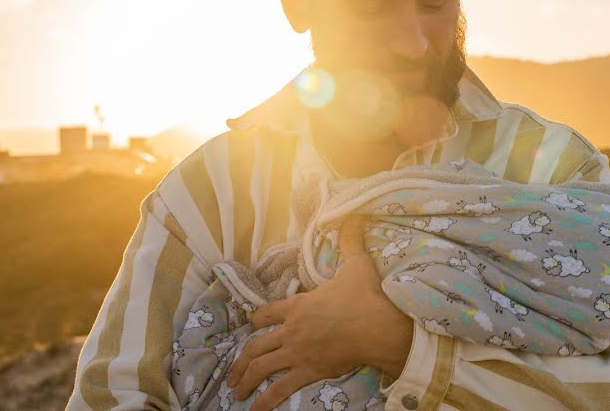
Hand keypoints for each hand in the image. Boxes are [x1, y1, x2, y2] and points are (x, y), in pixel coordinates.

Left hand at [226, 215, 413, 410]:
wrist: (377, 326)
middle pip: (256, 344)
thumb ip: (350, 242)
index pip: (266, 312)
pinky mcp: (308, 370)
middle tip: (232, 373)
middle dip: (240, 360)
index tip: (250, 325)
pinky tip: (254, 410)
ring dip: (244, 379)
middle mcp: (291, 329)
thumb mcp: (356, 264)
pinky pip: (280, 389)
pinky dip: (265, 401)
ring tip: (236, 391)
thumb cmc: (365, 296)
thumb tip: (353, 217)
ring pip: (260, 366)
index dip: (256, 319)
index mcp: (298, 305)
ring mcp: (297, 351)